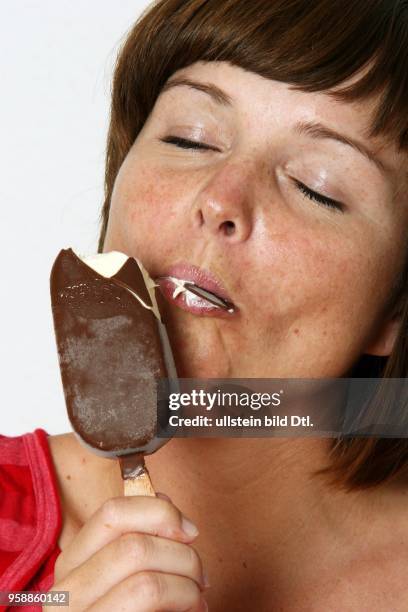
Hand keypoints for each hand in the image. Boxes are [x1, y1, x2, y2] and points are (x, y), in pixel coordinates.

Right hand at [45, 494, 208, 610]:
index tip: (190, 530)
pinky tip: (191, 611)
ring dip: (188, 586)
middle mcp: (66, 594)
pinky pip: (152, 605)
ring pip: (147, 582)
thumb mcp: (123, 572)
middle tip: (200, 575)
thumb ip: (139, 535)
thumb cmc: (129, 610)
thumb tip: (164, 502)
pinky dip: (185, 604)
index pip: (112, 513)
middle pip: (135, 547)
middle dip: (184, 557)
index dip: (160, 513)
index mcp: (71, 565)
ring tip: (197, 596)